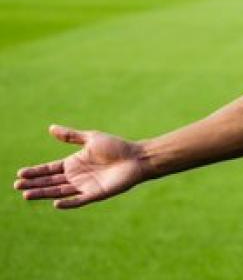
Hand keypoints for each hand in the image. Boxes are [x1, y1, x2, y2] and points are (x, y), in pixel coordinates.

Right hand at [13, 125, 148, 208]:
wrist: (137, 157)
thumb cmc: (116, 147)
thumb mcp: (91, 139)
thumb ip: (71, 136)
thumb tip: (50, 128)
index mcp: (74, 164)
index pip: (50, 169)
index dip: (35, 172)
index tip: (20, 173)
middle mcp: (76, 177)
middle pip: (51, 182)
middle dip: (34, 184)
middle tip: (17, 185)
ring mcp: (85, 186)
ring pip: (60, 191)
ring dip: (44, 193)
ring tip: (27, 194)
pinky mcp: (96, 194)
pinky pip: (79, 200)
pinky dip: (68, 202)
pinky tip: (56, 203)